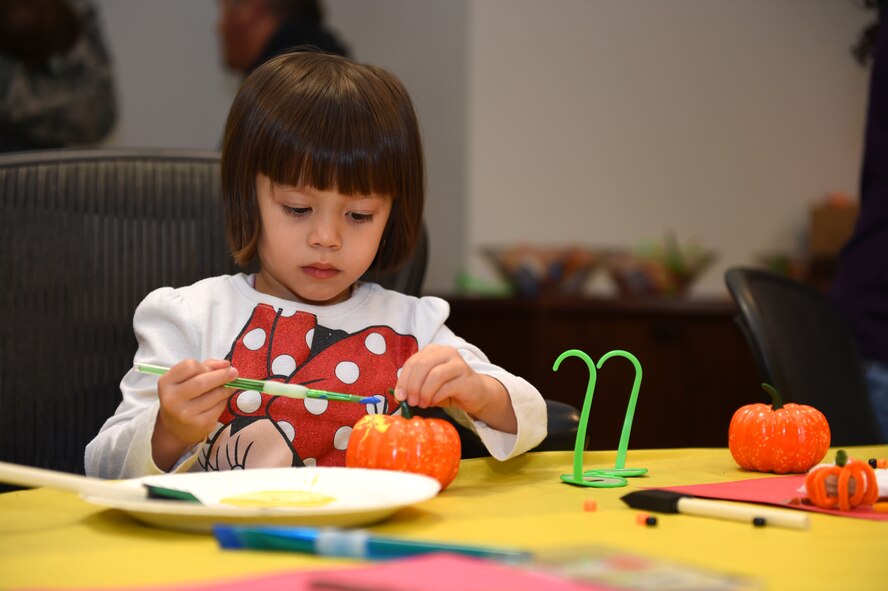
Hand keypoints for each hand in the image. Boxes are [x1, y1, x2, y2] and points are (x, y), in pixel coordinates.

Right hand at [151, 359, 236, 469]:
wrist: (176, 429)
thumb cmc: (184, 397)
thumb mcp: (186, 379)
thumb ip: (206, 366)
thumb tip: (226, 364)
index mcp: (166, 382)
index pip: (189, 366)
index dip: (207, 365)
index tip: (218, 367)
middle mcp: (172, 398)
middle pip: (203, 381)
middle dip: (223, 375)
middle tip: (234, 373)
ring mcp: (186, 413)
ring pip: (215, 394)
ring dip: (226, 388)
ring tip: (229, 387)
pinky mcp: (200, 424)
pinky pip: (219, 407)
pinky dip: (224, 401)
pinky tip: (221, 400)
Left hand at [394, 344, 516, 432]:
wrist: (475, 394)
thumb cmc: (448, 388)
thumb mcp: (427, 383)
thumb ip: (414, 384)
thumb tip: (398, 394)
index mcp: (434, 350)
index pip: (413, 361)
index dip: (403, 379)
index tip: (399, 396)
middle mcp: (447, 352)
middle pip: (422, 365)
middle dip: (412, 386)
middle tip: (410, 401)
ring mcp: (458, 364)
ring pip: (434, 375)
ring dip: (424, 392)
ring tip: (422, 404)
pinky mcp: (466, 378)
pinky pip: (446, 387)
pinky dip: (436, 397)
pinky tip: (433, 403)